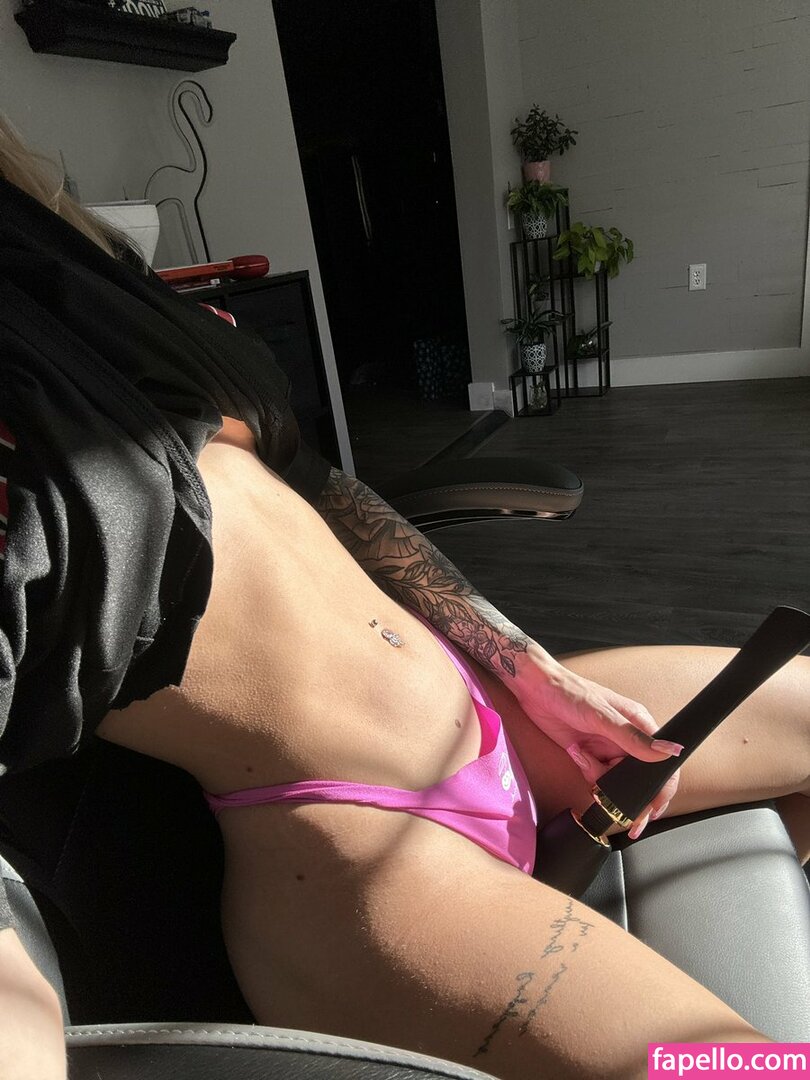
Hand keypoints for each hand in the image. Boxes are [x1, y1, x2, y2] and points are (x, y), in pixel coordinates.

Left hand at [512, 651, 682, 837]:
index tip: (653, 811)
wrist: (535, 689)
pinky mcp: (590, 754)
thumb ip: (634, 738)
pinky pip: (597, 776)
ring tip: (583, 758)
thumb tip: (670, 752)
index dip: (661, 788)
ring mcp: (608, 747)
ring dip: (601, 778)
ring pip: (616, 780)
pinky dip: (588, 772)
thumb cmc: (570, 693)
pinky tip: (576, 754)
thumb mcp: (602, 717)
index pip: (662, 762)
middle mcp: (627, 738)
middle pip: (639, 777)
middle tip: (614, 804)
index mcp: (639, 724)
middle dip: (627, 791)